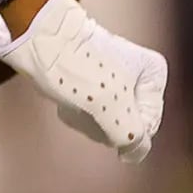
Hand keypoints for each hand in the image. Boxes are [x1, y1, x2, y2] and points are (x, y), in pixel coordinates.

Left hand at [0, 0, 166, 160]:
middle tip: (85, 99)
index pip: (145, 127)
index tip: (104, 102)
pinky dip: (72, 111)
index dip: (122, 126)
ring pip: (104, 121)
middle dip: (101, 121)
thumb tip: (132, 156)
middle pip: (125, 124)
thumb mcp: (117, 111)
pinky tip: (62, 97)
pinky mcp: (86, 82)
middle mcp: (136, 75)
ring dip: (84, 118)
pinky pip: (85, 112)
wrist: (37, 36)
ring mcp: (110, 78)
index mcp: (154, 74)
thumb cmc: (79, 68)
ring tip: (71, 95)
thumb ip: (134, 140)